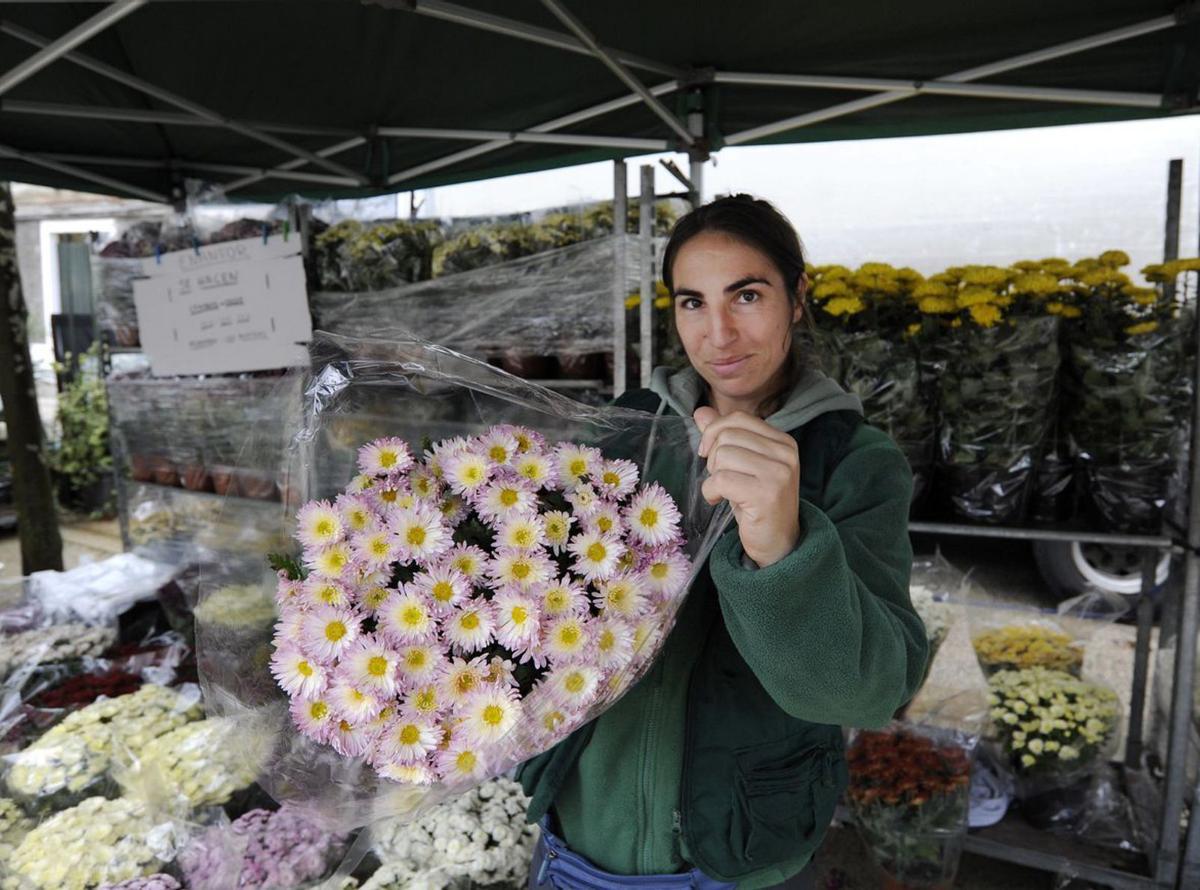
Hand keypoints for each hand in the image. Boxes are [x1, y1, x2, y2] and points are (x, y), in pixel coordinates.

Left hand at [694, 406, 801, 567]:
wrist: (777, 543)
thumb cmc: (757, 502)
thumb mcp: (741, 465)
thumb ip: (724, 436)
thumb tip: (701, 412)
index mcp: (783, 441)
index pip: (738, 419)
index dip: (714, 431)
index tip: (708, 453)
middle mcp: (785, 453)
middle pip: (727, 436)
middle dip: (713, 458)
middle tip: (721, 479)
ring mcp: (779, 473)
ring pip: (723, 456)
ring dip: (713, 476)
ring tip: (723, 491)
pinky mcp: (766, 494)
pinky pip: (721, 480)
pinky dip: (711, 491)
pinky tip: (718, 501)